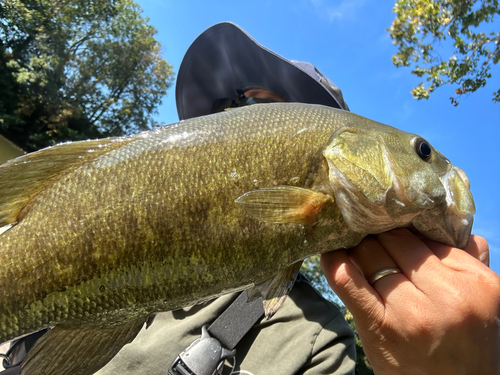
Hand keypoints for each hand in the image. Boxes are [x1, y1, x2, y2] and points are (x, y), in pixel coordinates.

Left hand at [320, 228, 499, 374]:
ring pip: (370, 254)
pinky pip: (347, 280)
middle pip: (396, 241)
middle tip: (366, 235)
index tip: (388, 226)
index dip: (404, 230)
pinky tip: (329, 251)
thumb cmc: (464, 346)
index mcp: (477, 282)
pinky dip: (334, 261)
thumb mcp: (482, 303)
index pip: (427, 237)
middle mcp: (448, 294)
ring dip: (357, 248)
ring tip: (351, 245)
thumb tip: (447, 224)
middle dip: (378, 236)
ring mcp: (411, 311)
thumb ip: (470, 261)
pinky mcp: (379, 326)